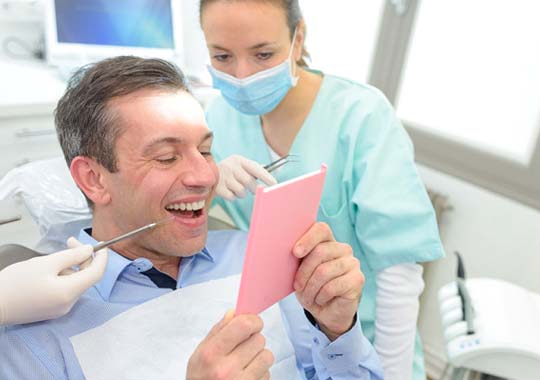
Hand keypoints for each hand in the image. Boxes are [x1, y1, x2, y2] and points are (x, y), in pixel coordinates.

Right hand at [0, 237, 107, 324]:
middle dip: (82, 258)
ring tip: (50, 259)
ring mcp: (60, 309)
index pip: (97, 273)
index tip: (101, 244)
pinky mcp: (51, 310)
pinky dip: (62, 277)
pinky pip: (65, 290)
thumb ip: (71, 256)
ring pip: (74, 283)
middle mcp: (69, 304)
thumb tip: (89, 251)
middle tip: (70, 241)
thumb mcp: (46, 263)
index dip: (102, 258)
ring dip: (70, 267)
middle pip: (86, 277)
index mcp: (70, 292)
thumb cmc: (16, 282)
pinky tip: (47, 270)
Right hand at [187, 310, 273, 379]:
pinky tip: (247, 376)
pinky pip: (268, 373)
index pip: (243, 325)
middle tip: (244, 347)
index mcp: (211, 353)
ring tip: (246, 362)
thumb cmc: (200, 378)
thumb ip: (217, 332)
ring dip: (259, 356)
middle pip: (259, 339)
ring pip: (267, 356)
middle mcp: (226, 369)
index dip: (253, 321)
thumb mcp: (199, 354)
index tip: (252, 323)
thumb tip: (234, 313)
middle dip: (254, 340)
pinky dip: (261, 373)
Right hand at [217, 155, 276, 200]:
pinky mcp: (217, 187)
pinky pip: (231, 197)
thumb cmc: (230, 171)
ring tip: (237, 188)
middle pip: (249, 182)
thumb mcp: (240, 165)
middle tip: (253, 190)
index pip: (255, 168)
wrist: (205, 172)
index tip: (274, 184)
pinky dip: (233, 196)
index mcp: (239, 160)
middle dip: (253, 188)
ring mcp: (223, 176)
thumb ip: (253, 169)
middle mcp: (230, 166)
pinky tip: (229, 191)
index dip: (266, 177)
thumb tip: (270, 174)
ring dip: (242, 193)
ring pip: (241, 191)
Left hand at [293, 222, 363, 340]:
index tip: (295, 253)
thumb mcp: (299, 272)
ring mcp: (352, 263)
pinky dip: (321, 296)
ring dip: (311, 288)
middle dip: (304, 273)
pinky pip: (333, 286)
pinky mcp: (358, 279)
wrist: (326, 312)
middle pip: (320, 252)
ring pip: (324, 271)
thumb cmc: (310, 287)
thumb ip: (298, 258)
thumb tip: (287, 248)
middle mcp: (343, 248)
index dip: (308, 239)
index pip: (321, 229)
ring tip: (308, 296)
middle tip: (297, 287)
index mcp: (327, 241)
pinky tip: (321, 300)